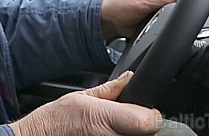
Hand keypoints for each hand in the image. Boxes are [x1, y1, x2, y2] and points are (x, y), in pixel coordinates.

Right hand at [9, 71, 161, 135]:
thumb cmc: (57, 120)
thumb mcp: (82, 96)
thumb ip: (110, 89)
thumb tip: (129, 78)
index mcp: (104, 118)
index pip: (150, 121)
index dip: (151, 113)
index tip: (145, 109)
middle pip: (149, 133)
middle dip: (141, 123)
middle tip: (124, 118)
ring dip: (133, 133)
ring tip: (112, 128)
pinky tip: (107, 134)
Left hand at [100, 0, 181, 39]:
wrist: (109, 20)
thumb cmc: (120, 4)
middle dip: (178, 2)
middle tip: (170, 8)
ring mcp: (158, 3)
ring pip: (174, 8)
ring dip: (171, 13)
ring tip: (161, 16)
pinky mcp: (156, 15)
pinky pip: (167, 18)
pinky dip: (166, 21)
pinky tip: (161, 23)